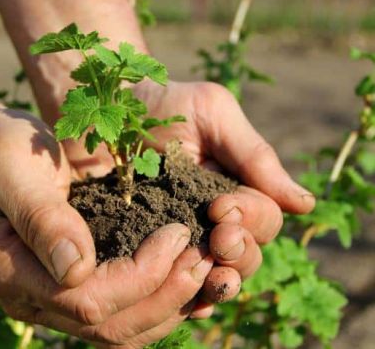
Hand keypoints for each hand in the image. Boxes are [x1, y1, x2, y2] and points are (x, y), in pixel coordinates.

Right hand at [0, 95, 213, 346]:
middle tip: (204, 258)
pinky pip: (121, 311)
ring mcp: (54, 293)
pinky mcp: (75, 282)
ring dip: (168, 305)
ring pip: (120, 330)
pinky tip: (185, 278)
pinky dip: (158, 301)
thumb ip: (41, 218)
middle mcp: (34, 295)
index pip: (86, 298)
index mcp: (12, 270)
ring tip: (204, 268)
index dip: (140, 275)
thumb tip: (76, 269)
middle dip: (165, 295)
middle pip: (109, 325)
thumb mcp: (12, 170)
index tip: (177, 235)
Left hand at [131, 80, 315, 311]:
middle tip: (219, 239)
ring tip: (210, 275)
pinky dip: (188, 299)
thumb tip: (305, 205)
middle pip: (246, 256)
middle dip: (239, 252)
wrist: (102, 111)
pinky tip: (189, 302)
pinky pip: (176, 288)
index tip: (221, 205)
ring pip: (216, 277)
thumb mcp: (212, 113)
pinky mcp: (148, 252)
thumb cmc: (161, 105)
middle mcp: (212, 221)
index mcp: (235, 189)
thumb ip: (255, 155)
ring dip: (220, 281)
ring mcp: (181, 239)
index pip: (263, 220)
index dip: (252, 219)